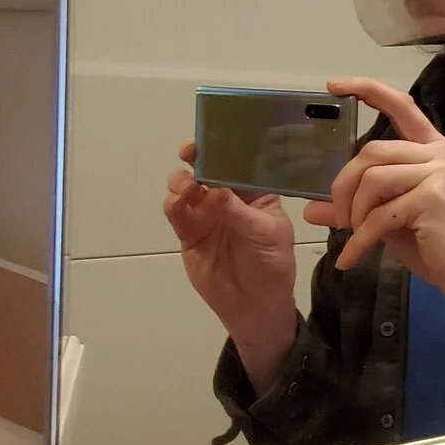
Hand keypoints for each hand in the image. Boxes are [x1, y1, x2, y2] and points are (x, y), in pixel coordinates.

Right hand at [163, 139, 297, 382]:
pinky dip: (172, 203)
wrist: (254, 306)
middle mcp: (228, 196)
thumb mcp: (266, 236)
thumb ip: (240, 213)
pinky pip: (176, 212)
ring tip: (188, 188)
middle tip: (190, 152)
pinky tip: (176, 203)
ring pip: (186, 186)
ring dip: (182, 180)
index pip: (240, 161)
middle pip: (207, 168)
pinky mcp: (188, 232)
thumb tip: (215, 191)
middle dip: (197, 155)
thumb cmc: (272, 265)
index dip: (226, 147)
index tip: (214, 138)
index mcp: (255, 190)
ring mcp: (206, 212)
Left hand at [303, 77, 444, 363]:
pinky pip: (381, 215)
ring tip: (353, 236)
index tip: (334, 86)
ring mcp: (441, 174)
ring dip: (354, 211)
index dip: (367, 90)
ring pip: (373, 179)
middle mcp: (443, 154)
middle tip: (339, 216)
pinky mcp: (434, 199)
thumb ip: (360, 207)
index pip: (402, 107)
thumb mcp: (395, 223)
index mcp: (438, 151)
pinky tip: (352, 258)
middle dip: (344, 184)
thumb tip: (311, 208)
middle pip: (373, 151)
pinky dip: (360, 240)